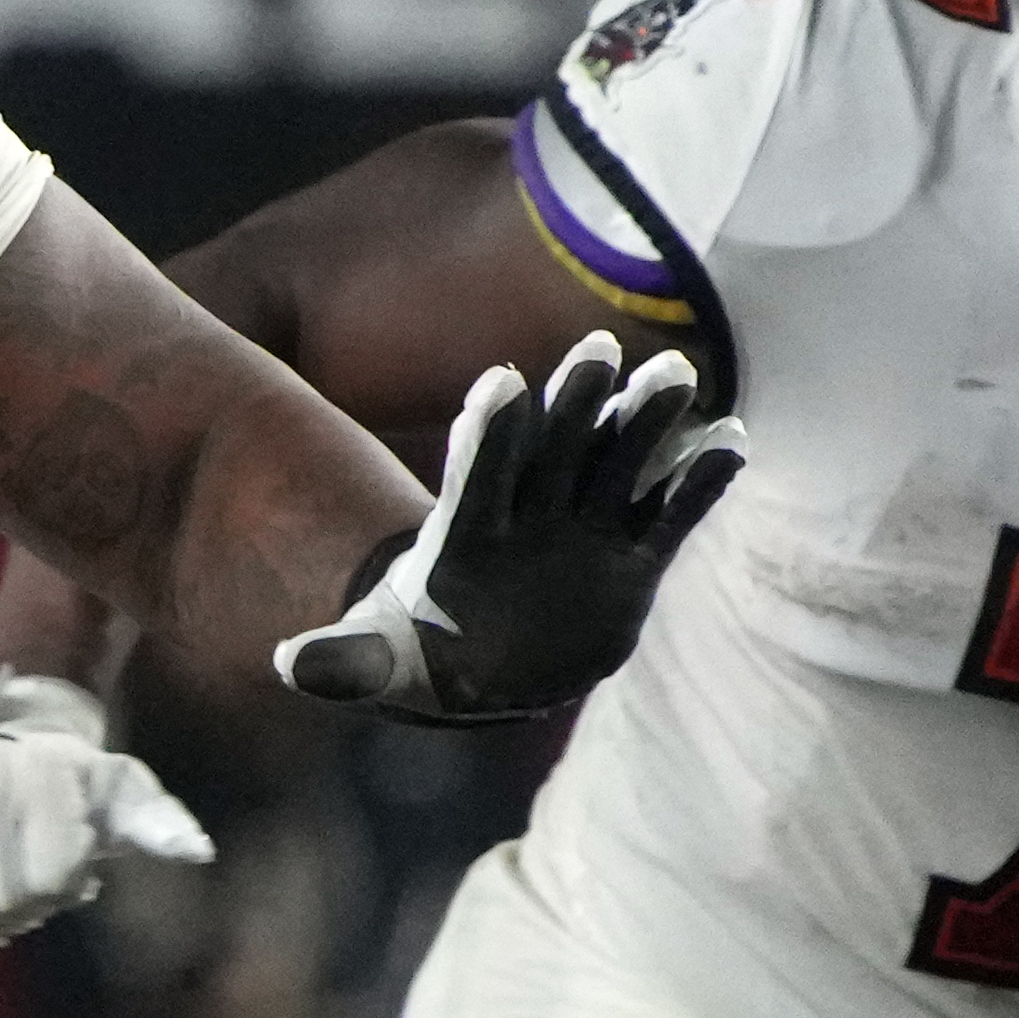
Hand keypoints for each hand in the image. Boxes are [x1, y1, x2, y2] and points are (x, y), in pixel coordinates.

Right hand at [0, 670, 214, 946]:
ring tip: (9, 898)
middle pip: (2, 899)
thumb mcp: (124, 792)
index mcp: (42, 775)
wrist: (8, 737)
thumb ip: (159, 824)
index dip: (64, 889)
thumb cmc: (76, 778)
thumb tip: (199, 852)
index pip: (49, 878)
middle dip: (27, 908)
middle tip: (39, 892)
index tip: (74, 872)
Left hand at [282, 334, 742, 718]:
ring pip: (618, 463)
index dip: (488, 433)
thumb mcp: (377, 662)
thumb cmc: (419, 654)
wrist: (480, 665)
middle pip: (553, 449)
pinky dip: (698, 479)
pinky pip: (670, 512)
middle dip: (573, 404)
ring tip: (676, 375)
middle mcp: (528, 515)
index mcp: (465, 535)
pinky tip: (730, 439)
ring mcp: (583, 529)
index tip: (501, 384)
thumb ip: (343, 662)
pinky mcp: (632, 558)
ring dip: (645, 422)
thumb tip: (288, 665)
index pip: (476, 474)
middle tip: (598, 352)